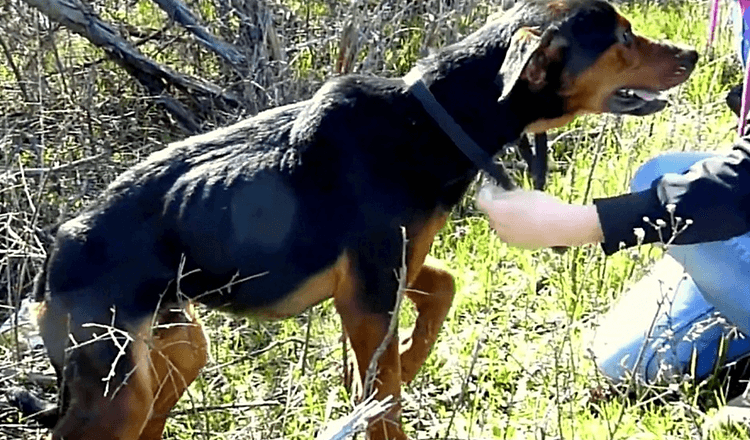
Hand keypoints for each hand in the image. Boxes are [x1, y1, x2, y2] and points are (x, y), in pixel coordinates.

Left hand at [475, 185, 603, 248]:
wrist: (560, 227)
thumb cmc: (543, 207)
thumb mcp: (524, 193)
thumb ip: (508, 195)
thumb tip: (502, 196)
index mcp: (497, 211)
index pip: (482, 202)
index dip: (485, 194)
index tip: (489, 190)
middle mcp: (498, 227)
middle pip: (492, 215)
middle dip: (497, 207)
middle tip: (507, 200)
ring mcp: (508, 238)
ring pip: (501, 226)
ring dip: (505, 219)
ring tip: (520, 211)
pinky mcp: (518, 245)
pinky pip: (511, 234)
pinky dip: (515, 228)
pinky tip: (527, 222)